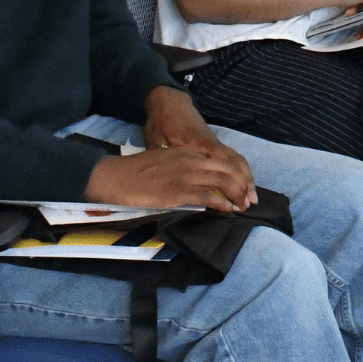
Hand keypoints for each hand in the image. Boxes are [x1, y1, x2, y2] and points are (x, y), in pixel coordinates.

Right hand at [84, 139, 254, 212]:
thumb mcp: (166, 160)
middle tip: (248, 199)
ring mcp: (186, 175)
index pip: (222, 160)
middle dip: (242, 185)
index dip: (237, 173)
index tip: (244, 186)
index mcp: (188, 152)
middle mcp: (191, 160)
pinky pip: (208, 196)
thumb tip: (197, 181)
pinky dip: (222, 203)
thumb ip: (183, 166)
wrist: (114, 176)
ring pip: (222, 182)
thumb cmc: (135, 171)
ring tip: (242, 206)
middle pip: (228, 170)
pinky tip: (228, 210)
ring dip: (236, 195)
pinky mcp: (178, 191)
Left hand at [141, 87, 255, 203]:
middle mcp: (212, 144)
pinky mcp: (214, 143)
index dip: (232, 185)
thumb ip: (171, 161)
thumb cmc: (161, 123)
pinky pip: (233, 157)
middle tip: (248, 205)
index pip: (223, 165)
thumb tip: (179, 182)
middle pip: (236, 163)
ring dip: (246, 178)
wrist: (168, 102)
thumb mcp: (158, 143)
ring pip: (237, 160)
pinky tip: (241, 182)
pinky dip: (240, 170)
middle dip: (244, 184)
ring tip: (251, 197)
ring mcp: (215, 142)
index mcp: (199, 145)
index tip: (235, 202)